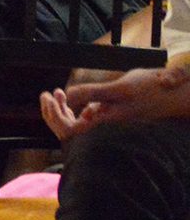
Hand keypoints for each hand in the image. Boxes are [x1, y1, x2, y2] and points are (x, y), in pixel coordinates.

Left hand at [43, 65, 189, 139]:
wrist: (171, 95)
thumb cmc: (148, 90)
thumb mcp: (119, 88)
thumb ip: (94, 93)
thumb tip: (69, 96)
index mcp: (104, 124)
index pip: (69, 132)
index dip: (55, 116)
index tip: (52, 95)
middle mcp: (103, 129)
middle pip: (67, 132)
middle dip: (52, 113)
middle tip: (48, 94)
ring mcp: (104, 125)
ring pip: (72, 126)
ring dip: (59, 111)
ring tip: (55, 93)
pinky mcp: (106, 119)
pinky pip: (80, 121)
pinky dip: (70, 109)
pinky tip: (67, 95)